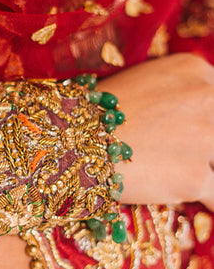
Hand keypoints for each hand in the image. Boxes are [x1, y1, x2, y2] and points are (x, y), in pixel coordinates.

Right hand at [99, 53, 213, 209]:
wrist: (68, 140)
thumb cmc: (93, 113)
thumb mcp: (141, 84)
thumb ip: (175, 94)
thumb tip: (187, 121)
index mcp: (194, 69)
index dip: (205, 119)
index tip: (196, 132)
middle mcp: (208, 98)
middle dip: (206, 147)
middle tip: (185, 155)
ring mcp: (205, 138)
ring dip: (206, 171)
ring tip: (182, 177)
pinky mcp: (195, 177)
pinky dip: (201, 199)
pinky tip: (180, 196)